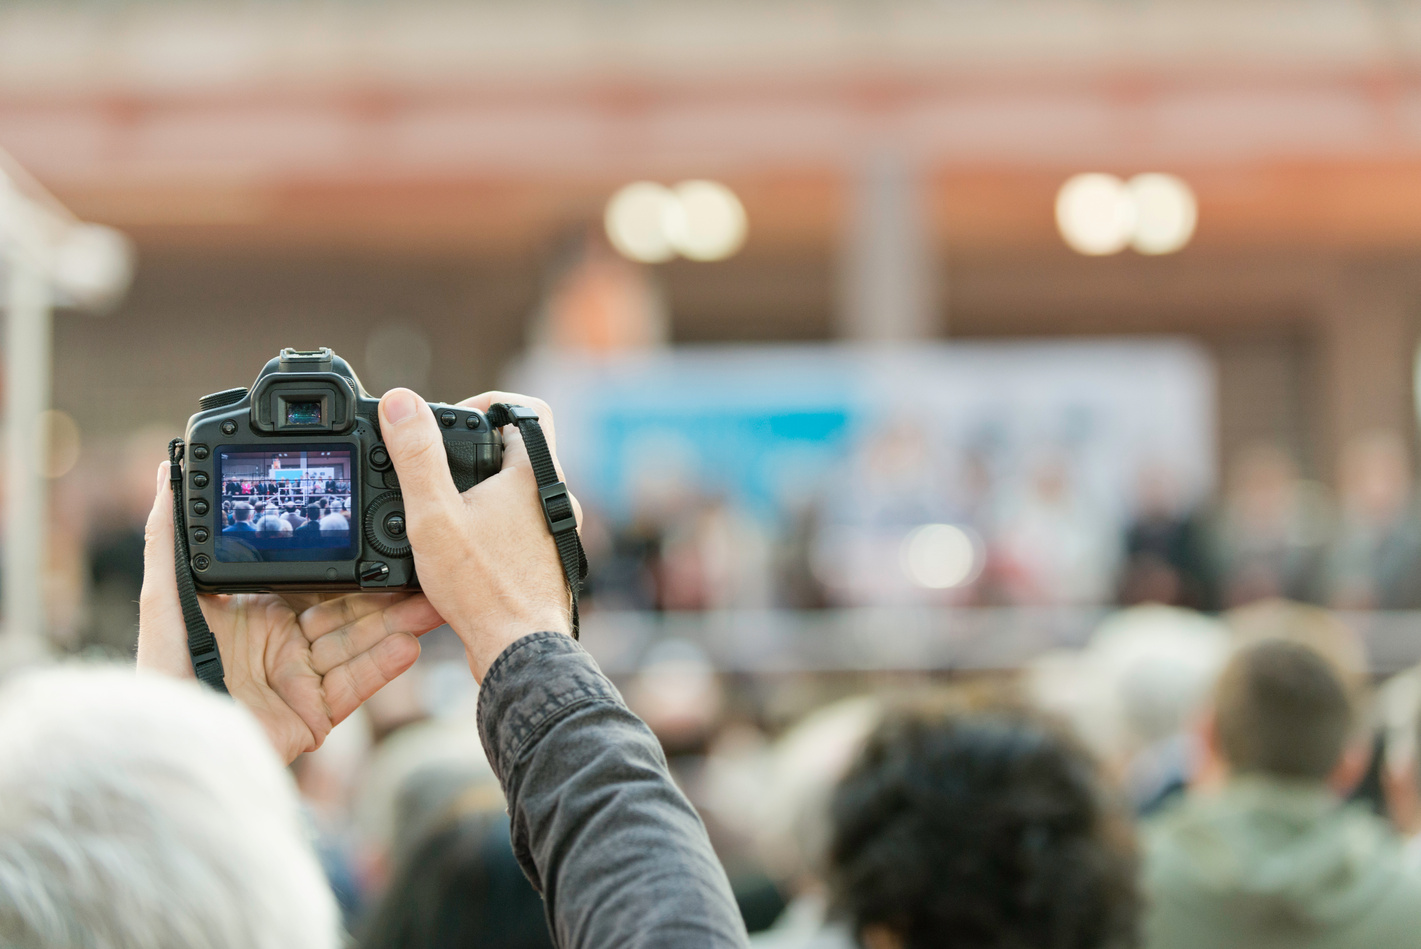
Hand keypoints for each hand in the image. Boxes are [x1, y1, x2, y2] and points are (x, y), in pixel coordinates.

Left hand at [138, 461, 443, 762]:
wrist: (173, 750)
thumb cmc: (162, 675)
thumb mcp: (163, 597)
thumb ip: (170, 538)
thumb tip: (165, 471)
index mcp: (258, 611)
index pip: (316, 576)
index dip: (352, 557)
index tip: (382, 531)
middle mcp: (285, 641)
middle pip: (348, 607)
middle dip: (389, 589)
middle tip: (426, 564)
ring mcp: (303, 678)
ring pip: (360, 642)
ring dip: (399, 622)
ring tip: (433, 601)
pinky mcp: (316, 714)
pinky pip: (356, 685)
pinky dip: (382, 665)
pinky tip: (409, 643)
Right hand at [377, 388, 580, 680]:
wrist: (518, 651)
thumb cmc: (484, 588)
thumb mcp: (434, 515)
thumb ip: (417, 456)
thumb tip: (401, 403)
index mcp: (535, 474)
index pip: (529, 409)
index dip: (489, 404)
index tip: (452, 422)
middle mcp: (553, 498)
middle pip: (516, 451)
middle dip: (473, 453)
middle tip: (434, 470)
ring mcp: (553, 530)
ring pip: (515, 492)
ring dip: (480, 493)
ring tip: (442, 511)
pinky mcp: (545, 559)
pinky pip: (517, 525)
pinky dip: (489, 525)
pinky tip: (460, 547)